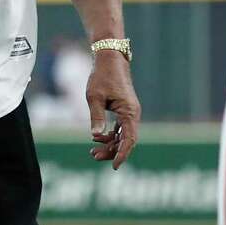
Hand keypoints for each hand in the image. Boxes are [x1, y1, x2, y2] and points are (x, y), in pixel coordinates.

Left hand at [86, 50, 139, 169]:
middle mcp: (132, 114)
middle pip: (126, 140)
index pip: (129, 139)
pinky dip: (111, 135)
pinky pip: (121, 128)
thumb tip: (96, 135)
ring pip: (123, 135)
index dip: (122, 154)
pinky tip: (98, 137)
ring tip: (92, 151)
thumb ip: (96, 117)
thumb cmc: (102, 76)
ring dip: (110, 144)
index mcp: (129, 112)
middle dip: (112, 151)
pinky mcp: (124, 110)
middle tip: (94, 156)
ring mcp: (129, 112)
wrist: (110, 58)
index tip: (114, 166)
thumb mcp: (94, 97)